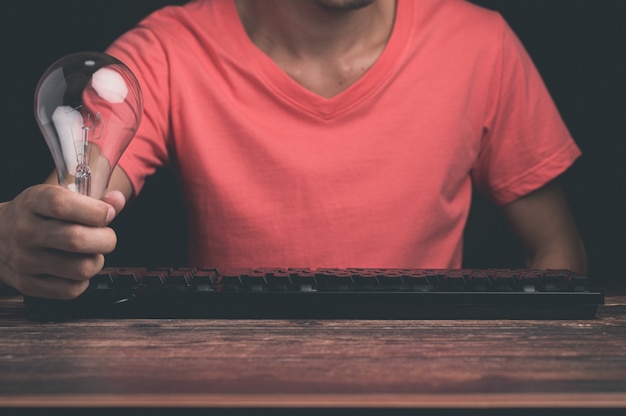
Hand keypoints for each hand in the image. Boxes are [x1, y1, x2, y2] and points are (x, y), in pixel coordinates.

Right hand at [0, 185, 124, 298]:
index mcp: (33, 203)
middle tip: (106, 237)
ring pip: (82, 268)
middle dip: (106, 239)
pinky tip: (76, 268)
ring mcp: (24, 261)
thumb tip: (117, 201)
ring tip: (91, 253)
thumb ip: (93, 198)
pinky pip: (72, 290)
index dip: (95, 211)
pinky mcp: (28, 284)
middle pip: (77, 240)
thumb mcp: (57, 196)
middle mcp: (25, 232)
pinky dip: (83, 280)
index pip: (63, 205)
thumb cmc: (36, 216)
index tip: (108, 214)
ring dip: (97, 261)